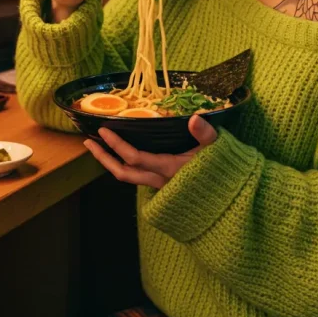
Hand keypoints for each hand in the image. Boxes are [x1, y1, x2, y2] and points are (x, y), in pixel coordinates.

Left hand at [83, 114, 217, 188]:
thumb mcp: (217, 148)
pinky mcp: (164, 188)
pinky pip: (139, 178)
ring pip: (130, 178)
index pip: (134, 157)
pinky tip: (125, 157)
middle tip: (88, 142)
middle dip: (103, 158)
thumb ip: (205, 133)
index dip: (116, 145)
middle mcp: (160, 180)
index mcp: (169, 168)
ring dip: (112, 164)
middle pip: (123, 173)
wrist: (229, 198)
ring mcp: (161, 186)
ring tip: (101, 149)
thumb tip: (194, 118)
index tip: (103, 131)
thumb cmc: (223, 170)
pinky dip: (126, 167)